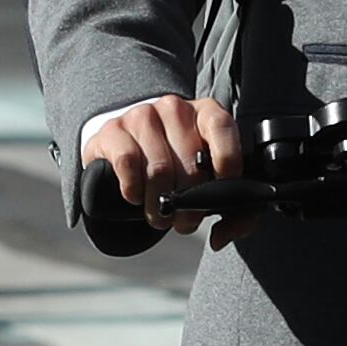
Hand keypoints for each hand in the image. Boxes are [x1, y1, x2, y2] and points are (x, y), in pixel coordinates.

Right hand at [81, 93, 255, 244]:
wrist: (128, 151)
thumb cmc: (177, 168)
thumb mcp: (208, 182)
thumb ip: (233, 212)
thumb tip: (221, 237)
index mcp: (206, 113)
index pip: (222, 128)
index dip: (227, 164)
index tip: (221, 194)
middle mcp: (175, 109)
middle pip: (190, 163)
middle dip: (190, 204)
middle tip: (185, 222)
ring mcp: (142, 115)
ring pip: (159, 169)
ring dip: (160, 205)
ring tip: (161, 217)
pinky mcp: (114, 131)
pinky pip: (128, 164)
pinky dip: (134, 190)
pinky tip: (136, 197)